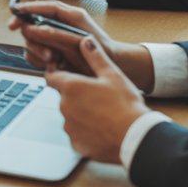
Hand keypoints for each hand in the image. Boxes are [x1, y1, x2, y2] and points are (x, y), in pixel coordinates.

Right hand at [9, 0, 155, 91]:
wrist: (110, 66)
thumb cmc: (100, 47)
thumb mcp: (80, 34)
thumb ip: (56, 31)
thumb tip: (34, 29)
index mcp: (62, 15)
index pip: (37, 9)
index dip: (23, 12)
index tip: (14, 18)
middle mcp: (54, 27)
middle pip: (29, 28)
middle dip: (34, 41)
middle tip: (48, 54)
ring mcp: (51, 42)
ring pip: (29, 44)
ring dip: (38, 53)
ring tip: (54, 61)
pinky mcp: (49, 56)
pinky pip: (34, 58)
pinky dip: (40, 62)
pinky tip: (54, 66)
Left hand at [45, 36, 152, 163]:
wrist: (136, 138)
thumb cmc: (126, 105)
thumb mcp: (112, 75)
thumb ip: (95, 56)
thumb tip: (85, 41)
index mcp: (71, 88)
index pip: (51, 76)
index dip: (57, 73)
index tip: (65, 72)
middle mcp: (64, 107)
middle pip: (62, 97)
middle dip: (74, 94)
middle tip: (95, 95)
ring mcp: (69, 128)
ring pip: (70, 116)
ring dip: (80, 113)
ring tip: (102, 113)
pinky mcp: (76, 145)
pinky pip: (76, 134)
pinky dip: (85, 131)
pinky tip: (102, 128)